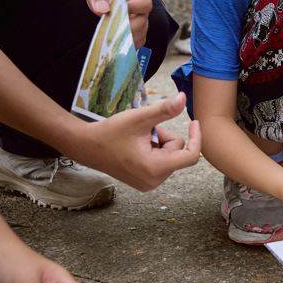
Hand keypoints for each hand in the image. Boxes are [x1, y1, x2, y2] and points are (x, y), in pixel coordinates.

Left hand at [78, 0, 150, 46]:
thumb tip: (102, 10)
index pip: (144, 3)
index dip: (135, 10)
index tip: (119, 11)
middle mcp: (138, 3)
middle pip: (144, 20)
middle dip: (130, 28)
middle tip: (112, 32)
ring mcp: (136, 15)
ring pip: (141, 31)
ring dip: (129, 40)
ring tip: (113, 44)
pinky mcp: (130, 25)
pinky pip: (135, 38)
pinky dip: (128, 45)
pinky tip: (116, 48)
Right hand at [79, 93, 200, 190]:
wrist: (87, 147)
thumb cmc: (111, 132)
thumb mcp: (139, 118)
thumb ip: (164, 110)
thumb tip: (183, 98)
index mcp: (155, 168)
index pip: (190, 156)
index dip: (196, 138)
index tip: (194, 122)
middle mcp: (154, 181)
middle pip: (177, 153)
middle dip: (165, 138)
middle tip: (146, 131)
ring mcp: (149, 184)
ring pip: (169, 157)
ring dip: (159, 144)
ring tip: (138, 140)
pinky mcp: (145, 183)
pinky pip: (161, 163)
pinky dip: (154, 152)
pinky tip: (136, 148)